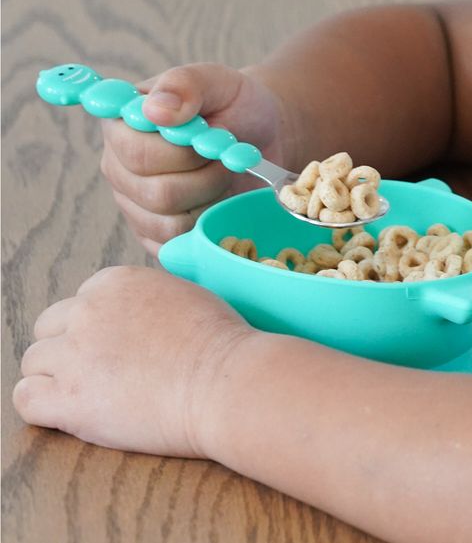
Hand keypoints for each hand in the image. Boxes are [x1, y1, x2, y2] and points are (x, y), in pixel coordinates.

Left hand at [13, 266, 255, 457]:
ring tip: (90, 395)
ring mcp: (73, 354)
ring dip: (55, 378)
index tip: (113, 346)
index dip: (94, 327)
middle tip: (99, 372)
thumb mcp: (184, 293)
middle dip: (68, 348)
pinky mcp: (66, 399)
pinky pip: (25, 399)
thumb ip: (147, 297)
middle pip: (48, 329)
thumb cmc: (218, 342)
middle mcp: (87, 310)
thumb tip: (137, 312)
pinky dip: (42, 407)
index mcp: (115, 281)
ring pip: (33, 364)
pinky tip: (70, 412)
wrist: (223, 381)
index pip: (79, 301)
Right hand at [100, 63, 284, 253]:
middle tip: (226, 153)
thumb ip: (185, 85)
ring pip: (171, 222)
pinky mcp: (156, 235)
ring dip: (213, 196)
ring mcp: (135, 206)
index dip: (181, 151)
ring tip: (225, 170)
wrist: (263, 134)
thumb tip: (155, 110)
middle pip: (157, 193)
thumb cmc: (234, 104)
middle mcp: (119, 168)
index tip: (209, 134)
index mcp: (121, 126)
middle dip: (207, 174)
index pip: (136, 153)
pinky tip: (222, 196)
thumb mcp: (217, 81)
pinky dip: (211, 222)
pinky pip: (180, 243)